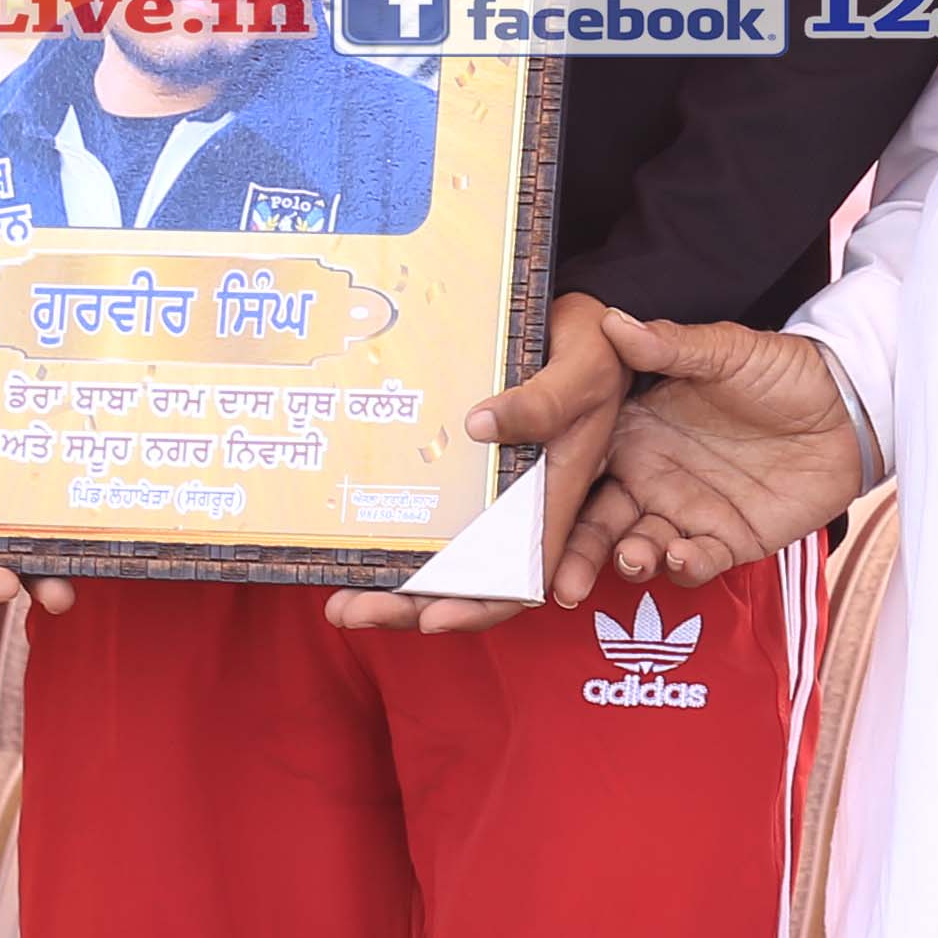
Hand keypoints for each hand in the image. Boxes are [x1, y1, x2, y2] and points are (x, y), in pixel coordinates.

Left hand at [328, 293, 627, 634]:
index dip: (482, 605)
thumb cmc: (596, 344)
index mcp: (558, 493)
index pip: (525, 573)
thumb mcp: (582, 365)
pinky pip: (433, 519)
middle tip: (351, 610)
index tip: (433, 617)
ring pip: (445, 561)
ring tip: (341, 601)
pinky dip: (396, 543)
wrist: (584, 320)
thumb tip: (479, 425)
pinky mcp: (468, 471)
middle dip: (413, 608)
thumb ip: (543, 400)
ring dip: (394, 589)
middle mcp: (522, 505)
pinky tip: (351, 550)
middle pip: (471, 582)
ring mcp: (492, 491)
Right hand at [566, 317, 865, 601]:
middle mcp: (650, 477)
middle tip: (556, 577)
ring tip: (632, 556)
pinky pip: (695, 562)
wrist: (850, 406)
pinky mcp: (728, 540)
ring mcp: (687, 511)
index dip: (547, 490)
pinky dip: (682, 564)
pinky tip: (679, 553)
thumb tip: (614, 322)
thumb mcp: (726, 349)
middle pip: (596, 523)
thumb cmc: (781, 370)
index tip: (517, 510)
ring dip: (627, 560)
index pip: (578, 467)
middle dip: (573, 553)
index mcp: (634, 432)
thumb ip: (671, 345)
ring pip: (639, 548)